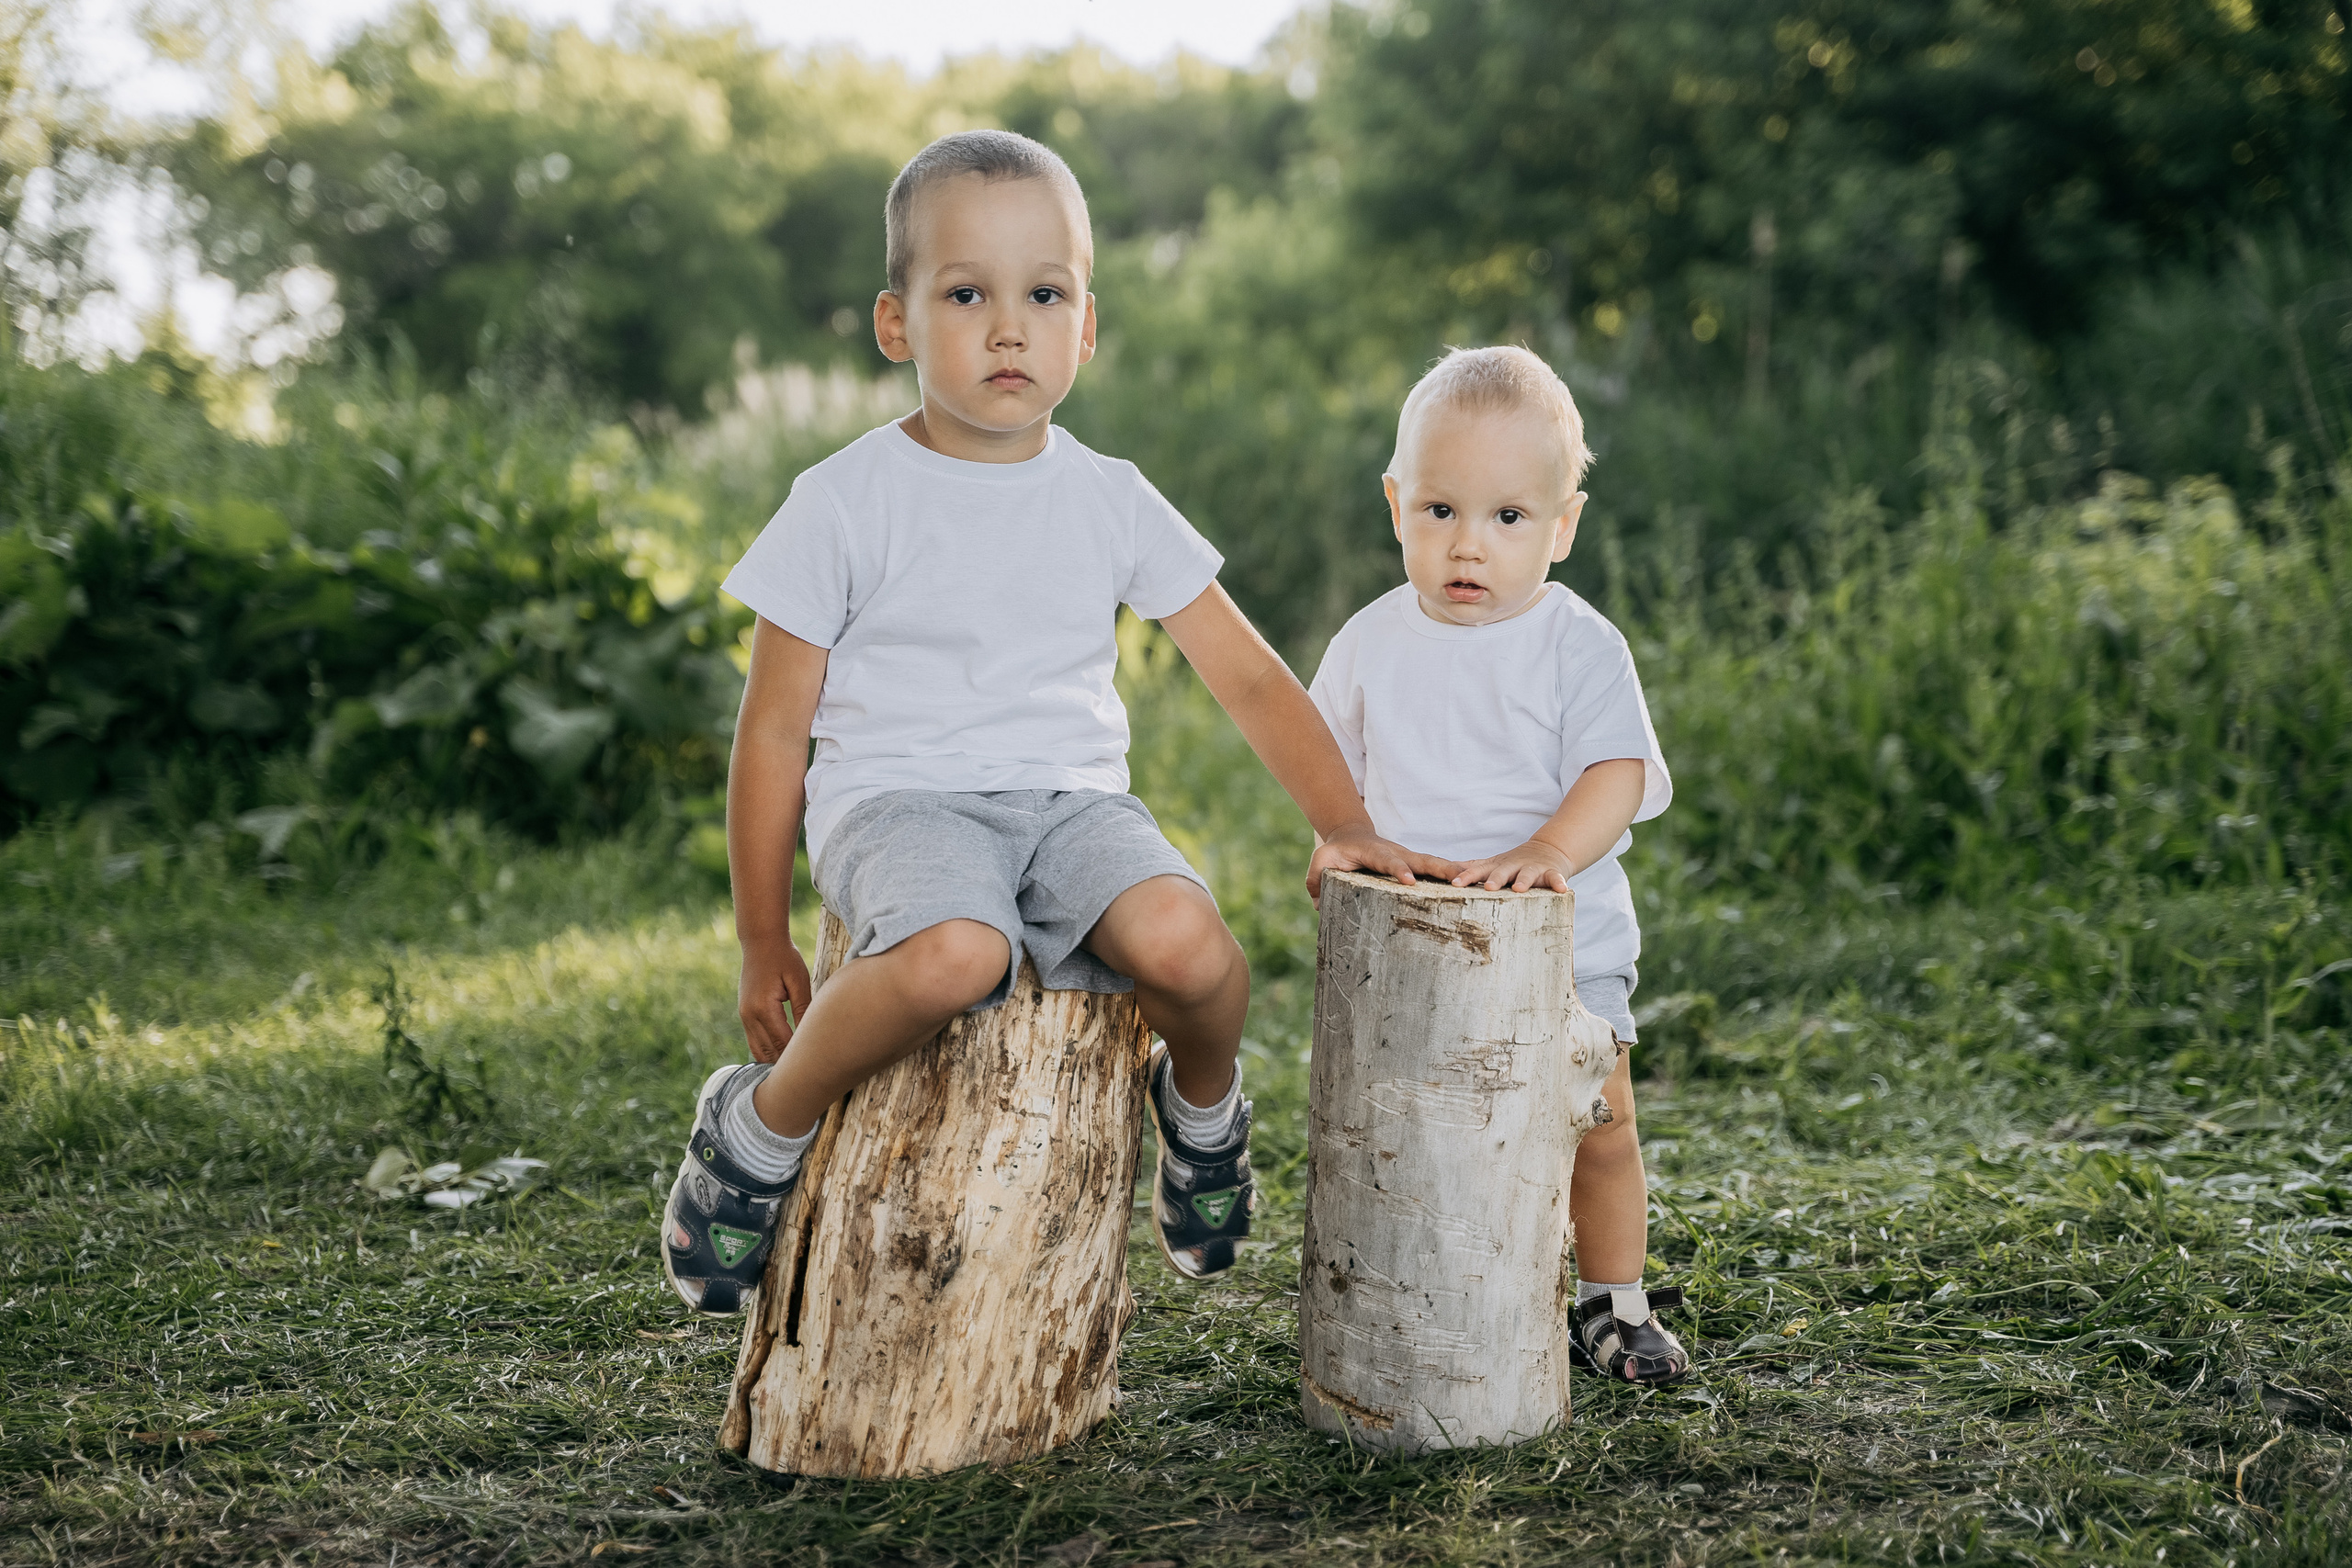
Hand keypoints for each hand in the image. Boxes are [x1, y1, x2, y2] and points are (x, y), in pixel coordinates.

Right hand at [738, 937, 812, 1062]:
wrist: (760, 941)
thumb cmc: (784, 958)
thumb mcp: (799, 981)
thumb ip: (803, 1009)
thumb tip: (811, 1035)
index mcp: (764, 1008)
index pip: (783, 1043)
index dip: (797, 1058)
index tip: (815, 1069)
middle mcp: (749, 1016)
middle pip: (769, 1052)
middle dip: (786, 1066)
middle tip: (808, 1078)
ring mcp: (744, 1016)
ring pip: (758, 1051)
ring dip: (774, 1062)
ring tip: (795, 1074)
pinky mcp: (744, 1015)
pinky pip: (754, 1042)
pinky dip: (766, 1052)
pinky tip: (781, 1060)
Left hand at [1307, 823, 1460, 901]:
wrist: (1351, 834)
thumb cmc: (1336, 851)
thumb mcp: (1321, 861)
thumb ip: (1316, 880)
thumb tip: (1319, 906)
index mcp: (1375, 853)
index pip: (1388, 861)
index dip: (1399, 870)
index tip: (1410, 881)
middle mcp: (1396, 852)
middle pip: (1420, 859)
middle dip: (1439, 869)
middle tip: (1458, 879)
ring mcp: (1408, 856)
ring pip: (1433, 862)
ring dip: (1453, 871)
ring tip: (1473, 881)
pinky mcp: (1415, 862)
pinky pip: (1436, 868)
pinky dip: (1453, 873)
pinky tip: (1471, 882)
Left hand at [1452, 838, 1576, 891]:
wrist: (1549, 850)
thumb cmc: (1514, 863)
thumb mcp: (1493, 864)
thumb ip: (1472, 868)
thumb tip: (1443, 872)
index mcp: (1498, 866)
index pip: (1479, 870)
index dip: (1467, 876)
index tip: (1455, 884)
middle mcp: (1514, 866)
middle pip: (1503, 871)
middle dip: (1495, 879)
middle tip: (1488, 887)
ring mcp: (1533, 868)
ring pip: (1528, 874)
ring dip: (1524, 881)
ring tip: (1519, 889)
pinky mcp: (1552, 872)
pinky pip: (1556, 878)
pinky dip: (1559, 883)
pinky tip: (1562, 890)